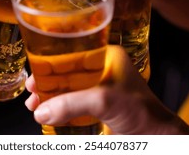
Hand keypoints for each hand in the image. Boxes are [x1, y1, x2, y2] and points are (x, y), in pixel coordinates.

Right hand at [25, 45, 188, 134]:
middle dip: (47, 81)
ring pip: (68, 87)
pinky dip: (60, 107)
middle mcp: (101, 69)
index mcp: (106, 56)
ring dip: (51, 95)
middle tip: (32, 90)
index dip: (51, 61)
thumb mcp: (103, 101)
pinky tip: (49, 114)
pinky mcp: (98, 105)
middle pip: (66, 70)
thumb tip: (42, 111)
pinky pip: (74, 102)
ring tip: (35, 106)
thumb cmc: (141, 111)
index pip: (72, 52)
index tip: (35, 71)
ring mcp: (99, 87)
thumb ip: (71, 104)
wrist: (156, 137)